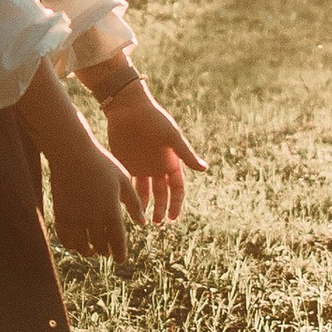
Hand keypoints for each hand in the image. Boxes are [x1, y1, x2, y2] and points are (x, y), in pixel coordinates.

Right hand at [48, 134, 142, 263]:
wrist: (71, 153)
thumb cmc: (101, 164)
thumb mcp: (123, 180)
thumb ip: (134, 203)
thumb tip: (142, 223)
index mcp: (111, 211)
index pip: (117, 241)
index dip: (119, 254)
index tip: (121, 260)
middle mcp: (93, 218)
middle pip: (100, 245)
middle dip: (105, 251)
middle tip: (107, 252)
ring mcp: (75, 217)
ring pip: (82, 245)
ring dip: (88, 251)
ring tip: (92, 250)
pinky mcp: (60, 214)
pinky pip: (65, 238)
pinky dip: (71, 244)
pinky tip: (76, 243)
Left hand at [99, 85, 205, 224]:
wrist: (128, 108)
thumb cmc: (153, 119)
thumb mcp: (171, 137)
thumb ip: (185, 154)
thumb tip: (205, 169)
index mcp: (171, 162)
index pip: (177, 189)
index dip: (176, 204)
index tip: (172, 217)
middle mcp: (158, 168)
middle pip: (162, 195)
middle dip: (160, 209)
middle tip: (157, 222)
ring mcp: (142, 167)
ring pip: (145, 193)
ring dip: (145, 207)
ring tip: (143, 220)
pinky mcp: (126, 164)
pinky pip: (129, 185)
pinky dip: (129, 197)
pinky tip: (128, 207)